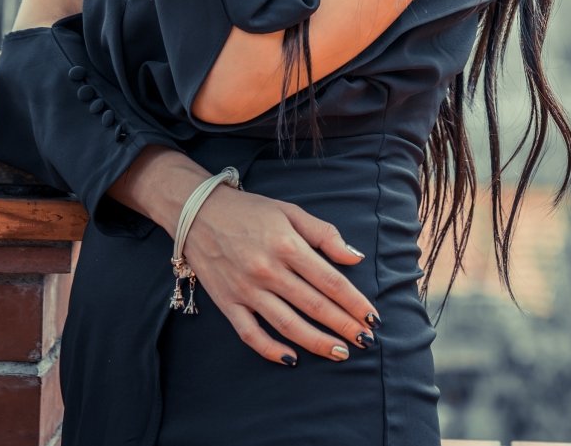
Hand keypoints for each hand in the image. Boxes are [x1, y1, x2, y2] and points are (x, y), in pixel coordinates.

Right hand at [178, 184, 380, 364]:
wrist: (198, 212)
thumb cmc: (250, 211)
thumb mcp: (291, 212)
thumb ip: (325, 234)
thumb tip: (355, 258)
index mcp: (288, 246)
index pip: (330, 281)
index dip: (354, 302)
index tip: (372, 318)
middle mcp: (268, 270)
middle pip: (314, 306)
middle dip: (344, 326)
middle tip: (366, 341)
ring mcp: (246, 289)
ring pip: (287, 324)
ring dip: (316, 342)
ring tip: (340, 353)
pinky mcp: (227, 302)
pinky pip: (250, 334)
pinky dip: (271, 349)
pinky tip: (292, 359)